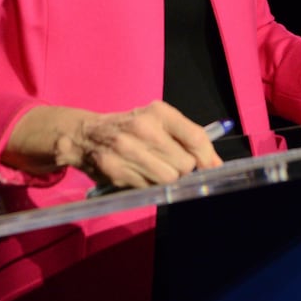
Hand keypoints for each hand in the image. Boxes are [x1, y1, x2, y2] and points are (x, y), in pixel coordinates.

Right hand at [5, 100, 222, 188]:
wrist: (84, 135)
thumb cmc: (129, 127)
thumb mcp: (156, 121)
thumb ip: (186, 138)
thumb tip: (216, 164)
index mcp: (158, 112)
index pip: (195, 137)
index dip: (208, 157)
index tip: (211, 168)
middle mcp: (144, 129)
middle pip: (185, 164)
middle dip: (184, 170)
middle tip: (172, 164)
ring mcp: (129, 151)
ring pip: (169, 179)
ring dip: (167, 180)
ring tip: (155, 170)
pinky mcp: (117, 171)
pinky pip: (149, 188)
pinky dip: (150, 186)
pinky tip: (139, 174)